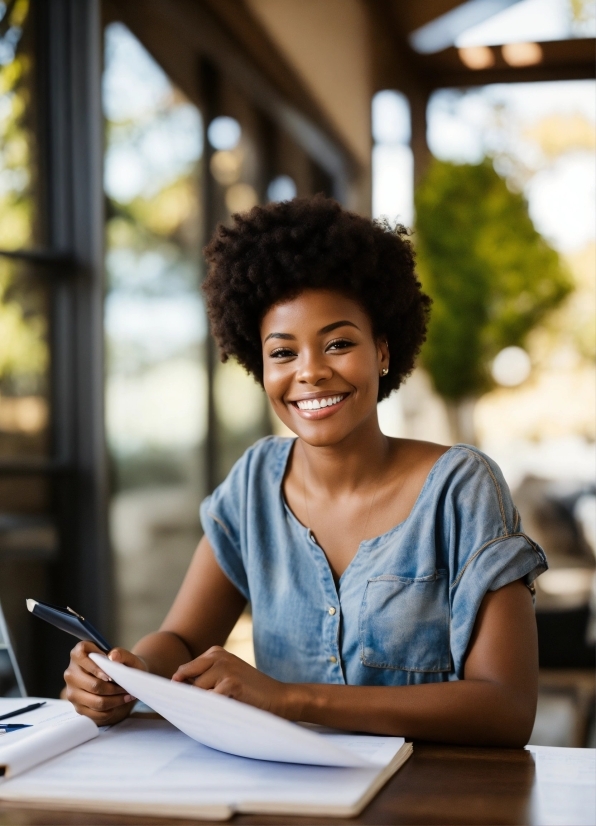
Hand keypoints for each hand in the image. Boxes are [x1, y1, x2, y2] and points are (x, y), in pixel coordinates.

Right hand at [64, 641, 147, 724]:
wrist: (116, 675)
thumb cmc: (119, 663)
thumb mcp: (123, 655)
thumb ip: (121, 653)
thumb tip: (113, 657)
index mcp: (77, 654)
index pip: (82, 659)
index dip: (96, 669)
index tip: (110, 676)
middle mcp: (71, 673)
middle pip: (93, 685)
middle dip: (113, 689)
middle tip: (126, 689)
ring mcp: (72, 691)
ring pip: (95, 701)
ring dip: (114, 701)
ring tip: (127, 696)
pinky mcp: (78, 707)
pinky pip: (95, 713)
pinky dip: (110, 710)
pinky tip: (118, 704)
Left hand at [171, 646, 286, 714]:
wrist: (279, 698)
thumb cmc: (249, 692)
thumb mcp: (224, 678)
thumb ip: (202, 679)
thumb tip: (174, 688)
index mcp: (214, 652)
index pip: (184, 671)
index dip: (182, 689)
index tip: (184, 703)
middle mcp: (217, 656)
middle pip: (185, 680)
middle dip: (190, 696)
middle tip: (203, 708)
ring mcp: (224, 668)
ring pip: (196, 692)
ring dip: (204, 705)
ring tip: (223, 708)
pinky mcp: (231, 683)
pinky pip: (208, 701)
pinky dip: (212, 710)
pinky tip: (226, 712)